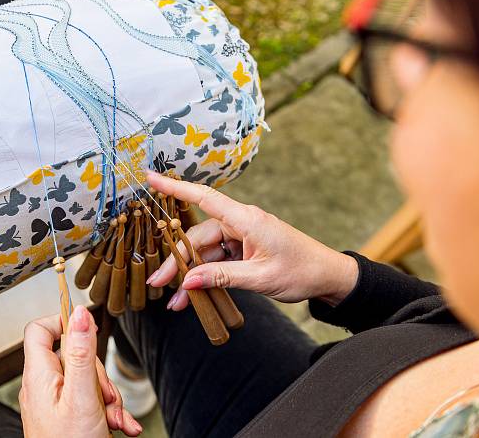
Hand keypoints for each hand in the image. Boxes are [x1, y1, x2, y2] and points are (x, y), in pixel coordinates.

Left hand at [19, 306, 142, 437]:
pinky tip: (120, 426)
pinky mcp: (67, 418)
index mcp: (39, 376)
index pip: (39, 329)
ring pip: (87, 380)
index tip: (89, 332)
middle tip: (104, 394)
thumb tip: (80, 313)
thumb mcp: (82, 396)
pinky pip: (90, 402)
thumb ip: (82, 353)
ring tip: (113, 417)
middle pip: (72, 355)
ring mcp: (54, 403)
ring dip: (108, 396)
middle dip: (98, 371)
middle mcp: (43, 387)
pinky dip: (108, 411)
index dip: (64, 322)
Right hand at [146, 171, 358, 310]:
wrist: (328, 277)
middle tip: (157, 283)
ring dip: (190, 276)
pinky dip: (205, 277)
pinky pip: (217, 261)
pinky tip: (193, 296)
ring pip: (205, 253)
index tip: (150, 178)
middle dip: (177, 261)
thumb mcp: (261, 277)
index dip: (175, 188)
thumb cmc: (302, 271)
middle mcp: (240, 224)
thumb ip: (223, 277)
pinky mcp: (244, 250)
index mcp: (246, 219)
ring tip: (175, 301)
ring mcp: (241, 237)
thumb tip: (188, 280)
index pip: (204, 198)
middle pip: (198, 237)